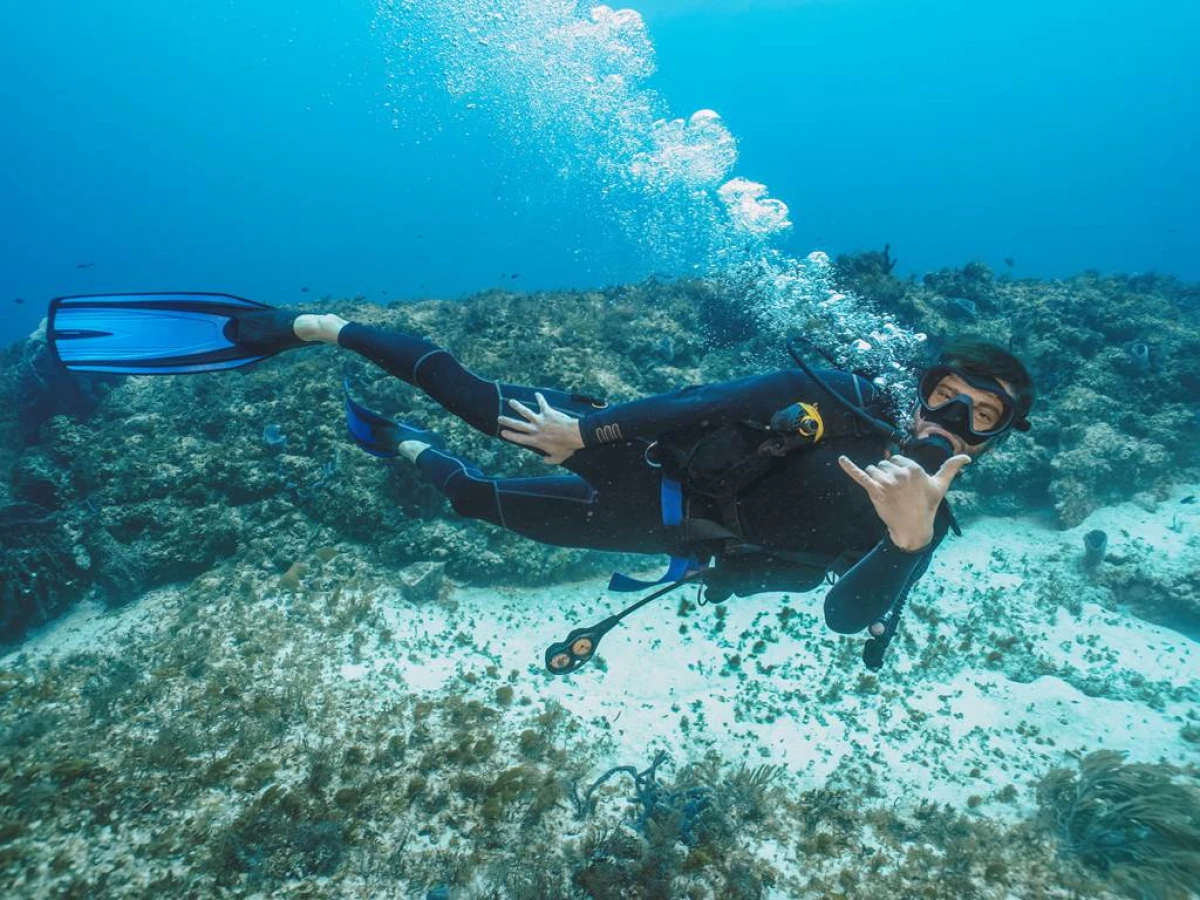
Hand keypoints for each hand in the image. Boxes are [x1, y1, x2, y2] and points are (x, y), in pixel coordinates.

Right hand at [498, 393, 584, 464]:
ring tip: (511, 402)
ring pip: (526, 412)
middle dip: (507, 421)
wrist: (574, 435)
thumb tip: (544, 460)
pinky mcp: (548, 412)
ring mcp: (541, 420)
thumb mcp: (558, 458)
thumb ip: (549, 460)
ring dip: (518, 406)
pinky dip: (540, 398)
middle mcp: (535, 430)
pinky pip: (542, 404)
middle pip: (518, 425)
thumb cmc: (567, 447)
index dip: (510, 436)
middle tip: (499, 418)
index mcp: (536, 441)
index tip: (502, 432)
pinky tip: (537, 393)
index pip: (519, 439)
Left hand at [838, 452, 970, 549]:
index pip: (896, 460)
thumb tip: (967, 456)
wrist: (914, 528)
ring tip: (886, 494)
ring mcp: (887, 482)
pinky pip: (860, 476)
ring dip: (876, 479)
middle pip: (883, 464)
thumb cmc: (927, 506)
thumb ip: (951, 468)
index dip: (898, 471)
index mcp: (914, 468)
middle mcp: (900, 473)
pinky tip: (841, 459)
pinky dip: (849, 467)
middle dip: (887, 475)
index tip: (905, 485)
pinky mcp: (875, 491)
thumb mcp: (940, 485)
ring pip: (873, 470)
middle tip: (897, 492)